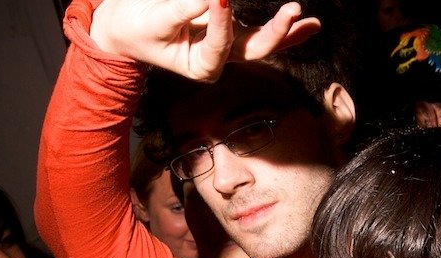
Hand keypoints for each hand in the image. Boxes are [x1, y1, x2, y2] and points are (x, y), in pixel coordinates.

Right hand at [89, 0, 319, 81]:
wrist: (128, 29)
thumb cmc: (136, 28)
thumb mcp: (153, 21)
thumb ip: (180, 12)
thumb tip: (211, 1)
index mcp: (201, 67)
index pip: (220, 43)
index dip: (221, 20)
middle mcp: (220, 61)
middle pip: (255, 49)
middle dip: (276, 31)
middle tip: (293, 9)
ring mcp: (229, 48)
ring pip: (265, 44)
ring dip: (289, 33)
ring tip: (312, 22)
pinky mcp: (232, 33)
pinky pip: (262, 33)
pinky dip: (286, 30)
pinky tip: (308, 23)